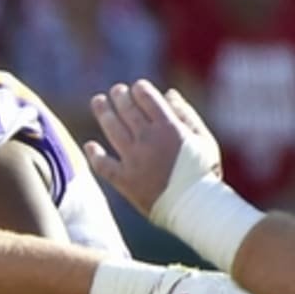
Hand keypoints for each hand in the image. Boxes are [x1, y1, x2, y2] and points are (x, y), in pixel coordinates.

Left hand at [85, 81, 221, 221]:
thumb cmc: (203, 171)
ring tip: (98, 101)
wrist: (194, 206)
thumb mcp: (203, 138)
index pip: (149, 100)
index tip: (136, 86)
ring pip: (113, 131)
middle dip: (120, 97)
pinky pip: (103, 166)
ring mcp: (133, 160)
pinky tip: (90, 145)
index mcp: (169, 128)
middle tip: (116, 91)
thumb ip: (185, 114)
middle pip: (128, 112)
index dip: (140, 90)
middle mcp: (148, 141)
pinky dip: (95, 155)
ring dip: (104, 114)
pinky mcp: (124, 180)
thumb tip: (169, 94)